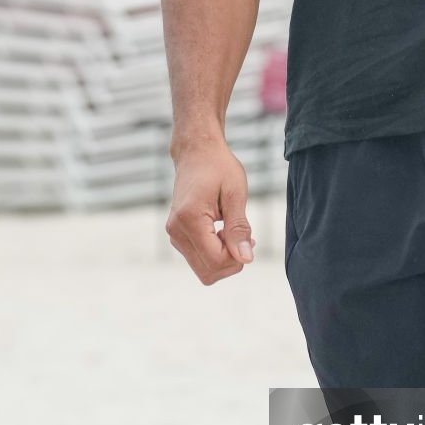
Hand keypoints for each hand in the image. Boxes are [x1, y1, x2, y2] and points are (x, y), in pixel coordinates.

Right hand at [166, 137, 254, 283]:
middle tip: (244, 237)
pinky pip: (198, 259)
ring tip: (233, 232)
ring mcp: (174, 235)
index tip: (250, 238)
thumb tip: (246, 259)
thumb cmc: (219, 168)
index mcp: (189, 219)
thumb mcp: (235, 194)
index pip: (215, 260)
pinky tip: (223, 234)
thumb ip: (239, 228)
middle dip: (231, 262)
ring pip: (203, 270)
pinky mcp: (177, 235)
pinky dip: (215, 254)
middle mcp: (176, 231)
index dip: (237, 258)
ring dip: (224, 259)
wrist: (197, 152)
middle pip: (208, 272)